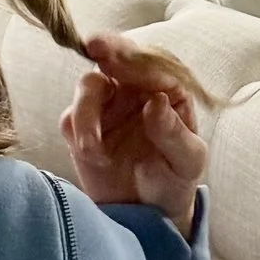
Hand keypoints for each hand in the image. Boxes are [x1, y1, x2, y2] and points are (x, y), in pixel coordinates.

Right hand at [61, 30, 205, 237]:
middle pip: (117, 57)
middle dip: (106, 48)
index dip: (135, 57)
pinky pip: (71, 118)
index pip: (152, 63)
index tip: (118, 55)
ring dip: (87, 110)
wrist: (149, 213)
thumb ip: (174, 133)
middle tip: (95, 46)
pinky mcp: (81, 127)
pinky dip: (79, 134)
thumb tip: (157, 102)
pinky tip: (94, 157)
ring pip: (88, 85)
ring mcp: (106, 105)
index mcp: (166, 88)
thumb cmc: (175, 179)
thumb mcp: (187, 161)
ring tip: (92, 149)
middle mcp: (134, 89)